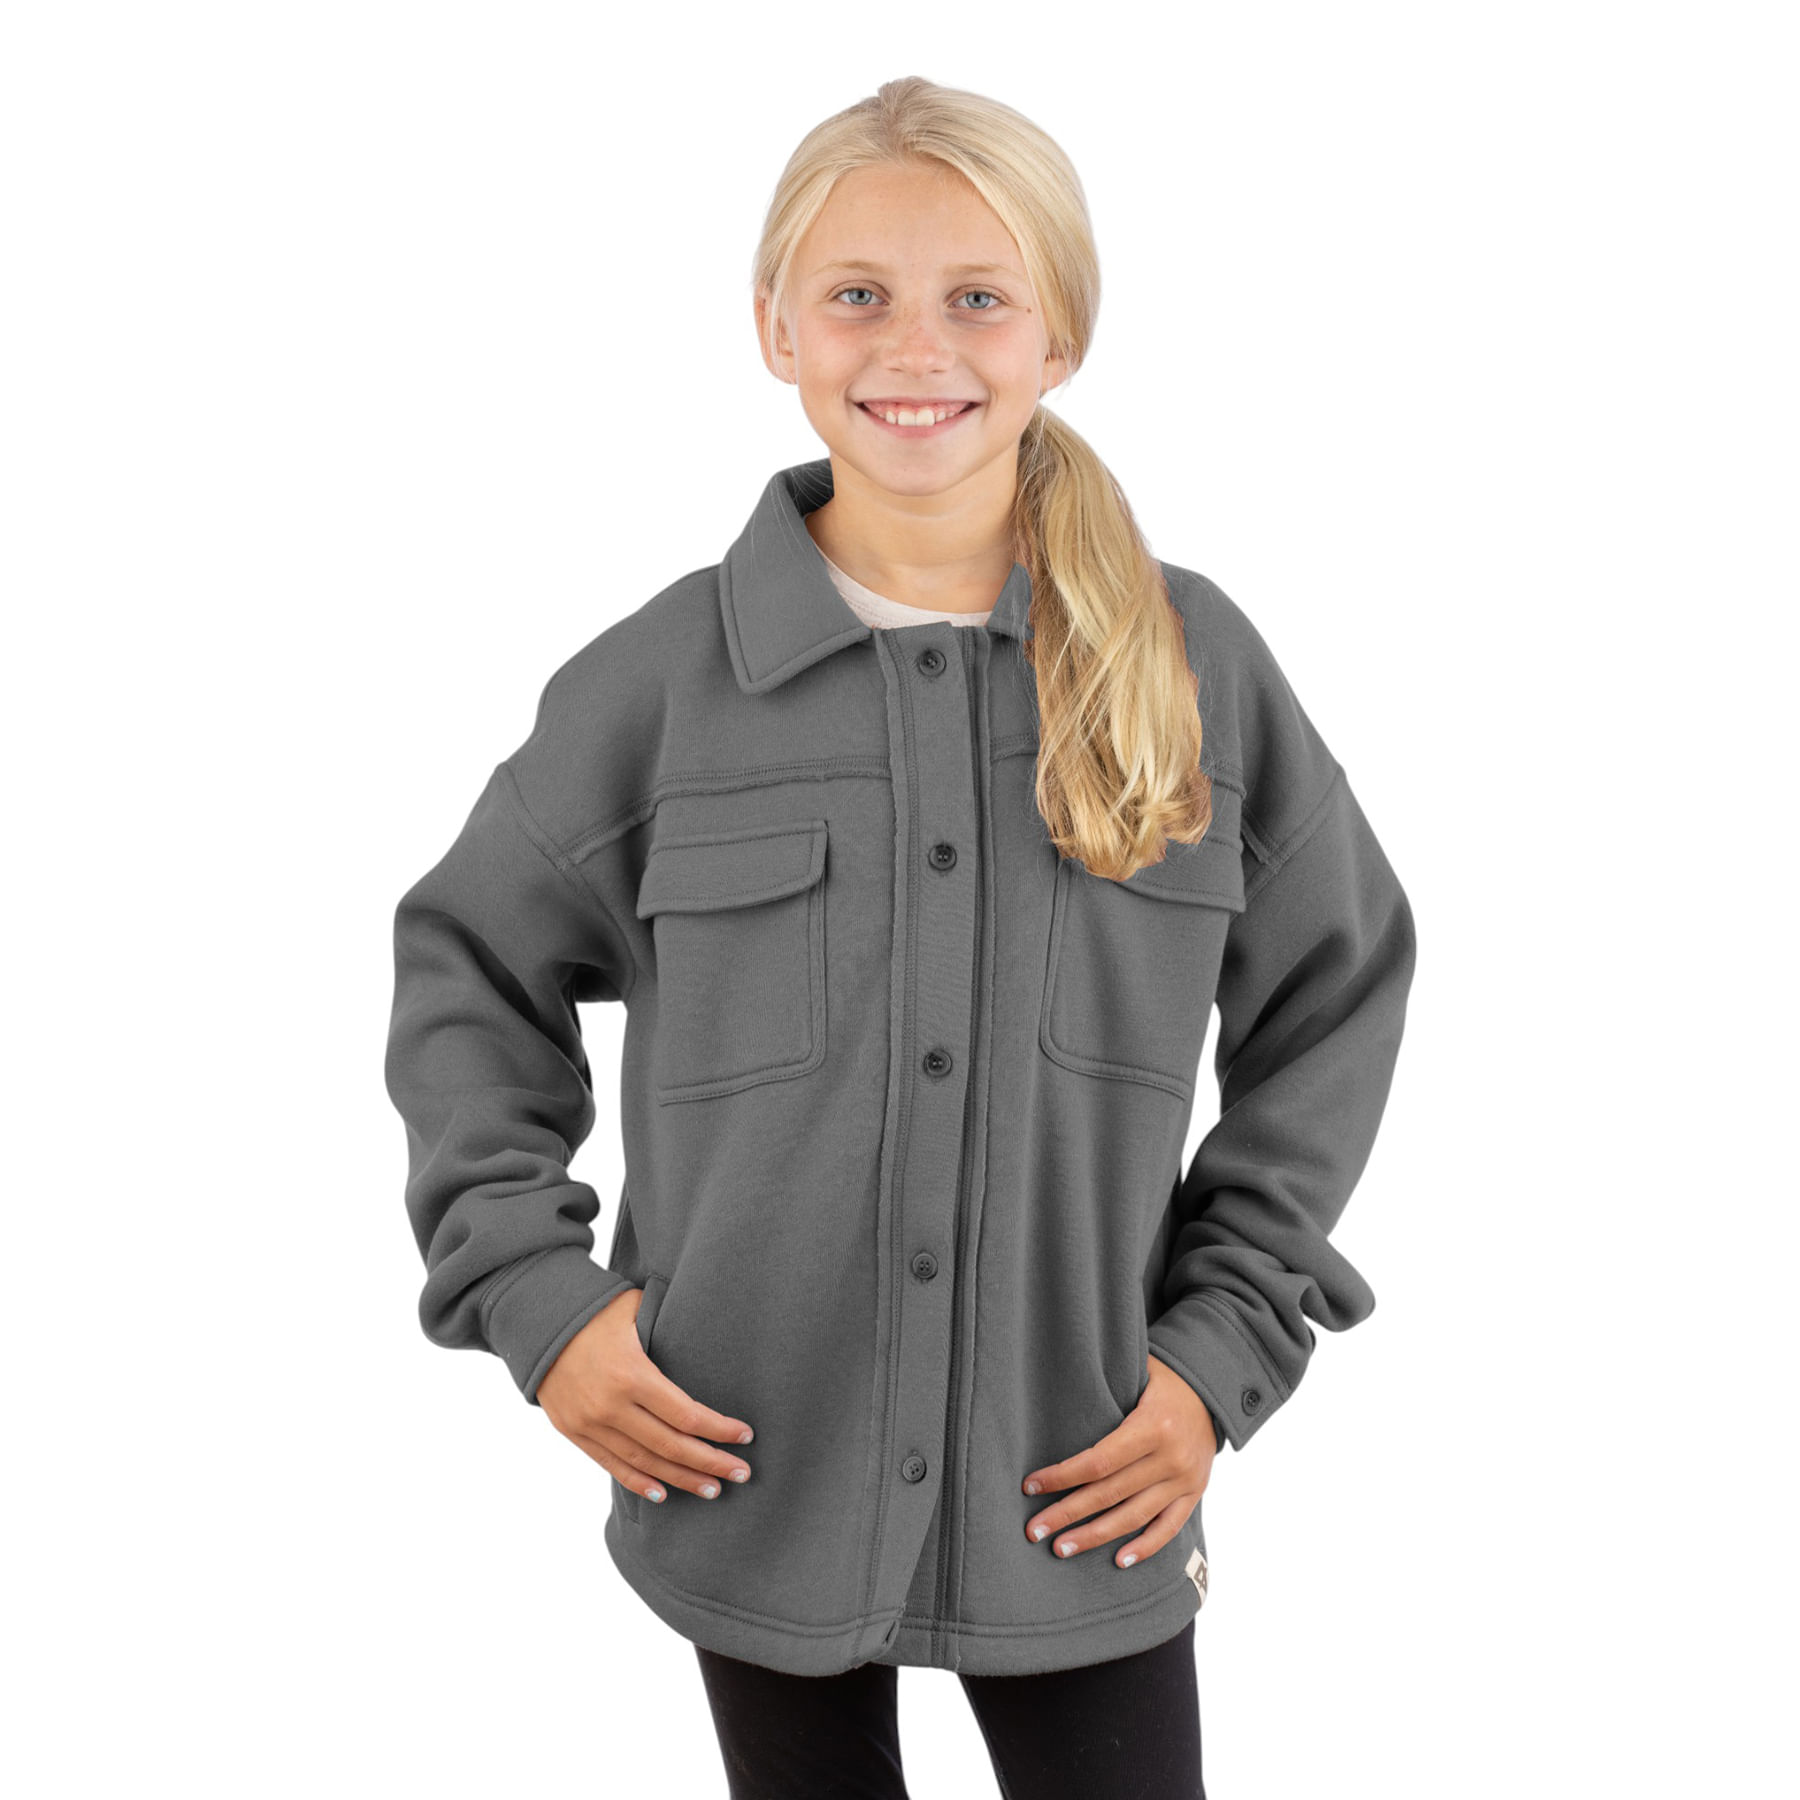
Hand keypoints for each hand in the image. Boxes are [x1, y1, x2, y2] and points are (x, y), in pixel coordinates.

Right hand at [537, 1286, 756, 1504]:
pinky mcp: (574, 1432)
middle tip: (742, 1474)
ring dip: (682, 1478)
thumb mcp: (635, 1309)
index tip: (745, 1436)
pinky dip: (638, 1482)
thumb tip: (708, 1326)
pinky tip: (664, 1493)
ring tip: (713, 1489)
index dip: (719, 1430)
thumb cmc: (596, 1310)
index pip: (686, 1414)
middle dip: (711, 1462)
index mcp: (632, 1374)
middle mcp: (611, 1405)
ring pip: (645, 1462)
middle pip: (671, 1446)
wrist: (536, 1322)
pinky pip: (612, 1465)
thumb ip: (668, 1323)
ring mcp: (591, 1423)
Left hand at [1020, 1354, 1216, 1568]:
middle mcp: (1170, 1458)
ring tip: (1062, 1548)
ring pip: (1134, 1516)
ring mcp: (1185, 1480)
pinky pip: (1169, 1527)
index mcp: (1153, 1426)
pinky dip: (1145, 1547)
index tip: (1031, 1486)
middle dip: (1068, 1514)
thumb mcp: (1136, 1372)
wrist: (1214, 1389)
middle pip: (1110, 1493)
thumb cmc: (1162, 1378)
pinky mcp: (1195, 1493)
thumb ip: (1104, 1390)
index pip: (1099, 1461)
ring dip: (1095, 1536)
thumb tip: (1054, 1397)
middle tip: (1034, 1530)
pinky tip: (1119, 1562)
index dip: (1062, 1477)